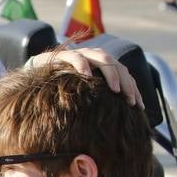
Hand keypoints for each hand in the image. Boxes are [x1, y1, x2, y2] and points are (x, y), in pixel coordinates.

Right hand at [29, 48, 143, 108]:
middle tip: (130, 101)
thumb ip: (97, 101)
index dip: (133, 89)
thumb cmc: (62, 87)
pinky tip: (88, 76)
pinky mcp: (64, 55)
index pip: (125, 74)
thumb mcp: (84, 95)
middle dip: (127, 83)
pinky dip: (83, 66)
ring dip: (111, 74)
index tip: (138, 107)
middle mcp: (95, 56)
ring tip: (115, 90)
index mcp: (103, 65)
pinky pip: (76, 58)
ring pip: (103, 58)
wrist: (37, 72)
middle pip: (118, 65)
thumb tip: (116, 122)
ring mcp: (81, 54)